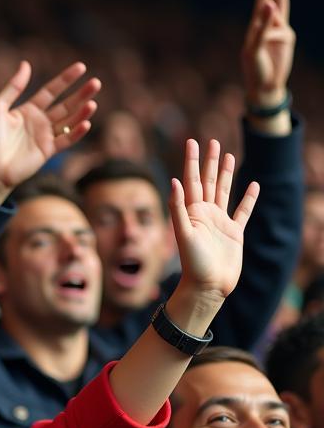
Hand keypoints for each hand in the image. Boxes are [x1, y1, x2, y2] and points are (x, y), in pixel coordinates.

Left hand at [0, 60, 99, 192]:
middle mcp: (39, 122)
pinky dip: (76, 133)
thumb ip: (13, 87)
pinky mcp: (47, 152)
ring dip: (82, 112)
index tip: (81, 67)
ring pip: (69, 122)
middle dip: (81, 94)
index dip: (66, 79)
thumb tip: (26, 64)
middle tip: (96, 83)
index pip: (51, 91)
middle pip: (65, 105)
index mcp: (28, 110)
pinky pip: (66, 140)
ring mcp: (44, 137)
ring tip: (93, 103)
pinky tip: (86, 123)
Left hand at [169, 139, 258, 303]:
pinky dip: (248, 199)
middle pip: (207, 181)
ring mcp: (220, 222)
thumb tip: (174, 180)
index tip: (192, 142)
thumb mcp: (183, 234)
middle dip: (209, 162)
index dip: (191, 161)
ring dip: (225, 174)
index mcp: (191, 212)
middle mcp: (205, 214)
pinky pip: (243, 211)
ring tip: (228, 155)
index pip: (190, 181)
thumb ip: (178, 208)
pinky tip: (253, 185)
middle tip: (212, 141)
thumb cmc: (193, 263)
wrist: (208, 286)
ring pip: (223, 191)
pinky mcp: (234, 233)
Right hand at [241, 0, 294, 108]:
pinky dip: (265, 20)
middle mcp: (258, 29)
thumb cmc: (274, 64)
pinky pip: (261, 33)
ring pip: (266, 15)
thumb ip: (281, 26)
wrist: (265, 88)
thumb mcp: (284, 41)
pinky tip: (269, 6)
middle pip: (265, 2)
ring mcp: (254, 40)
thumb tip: (275, 12)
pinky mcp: (252, 51)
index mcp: (269, 26)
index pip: (275, 1)